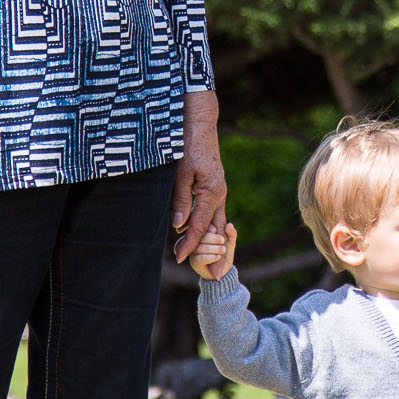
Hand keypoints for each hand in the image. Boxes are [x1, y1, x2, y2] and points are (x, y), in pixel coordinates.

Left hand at [172, 90, 226, 262]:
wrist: (200, 124)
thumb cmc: (188, 146)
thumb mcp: (180, 174)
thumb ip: (181, 200)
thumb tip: (179, 226)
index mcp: (211, 193)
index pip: (199, 226)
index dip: (190, 244)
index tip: (181, 258)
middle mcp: (219, 194)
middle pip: (214, 230)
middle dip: (210, 252)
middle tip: (209, 274)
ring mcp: (219, 190)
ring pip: (216, 222)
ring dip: (210, 241)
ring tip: (206, 260)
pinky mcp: (215, 187)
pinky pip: (214, 211)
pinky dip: (209, 226)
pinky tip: (203, 234)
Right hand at [189, 222, 236, 280]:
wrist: (224, 271)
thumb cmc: (225, 254)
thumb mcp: (230, 243)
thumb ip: (231, 233)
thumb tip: (229, 225)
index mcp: (202, 234)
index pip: (201, 228)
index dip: (209, 228)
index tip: (216, 231)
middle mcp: (195, 242)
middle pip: (200, 237)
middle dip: (213, 238)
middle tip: (223, 242)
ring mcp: (193, 252)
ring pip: (200, 247)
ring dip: (214, 248)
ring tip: (223, 250)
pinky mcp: (194, 262)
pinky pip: (199, 258)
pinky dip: (210, 257)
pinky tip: (217, 257)